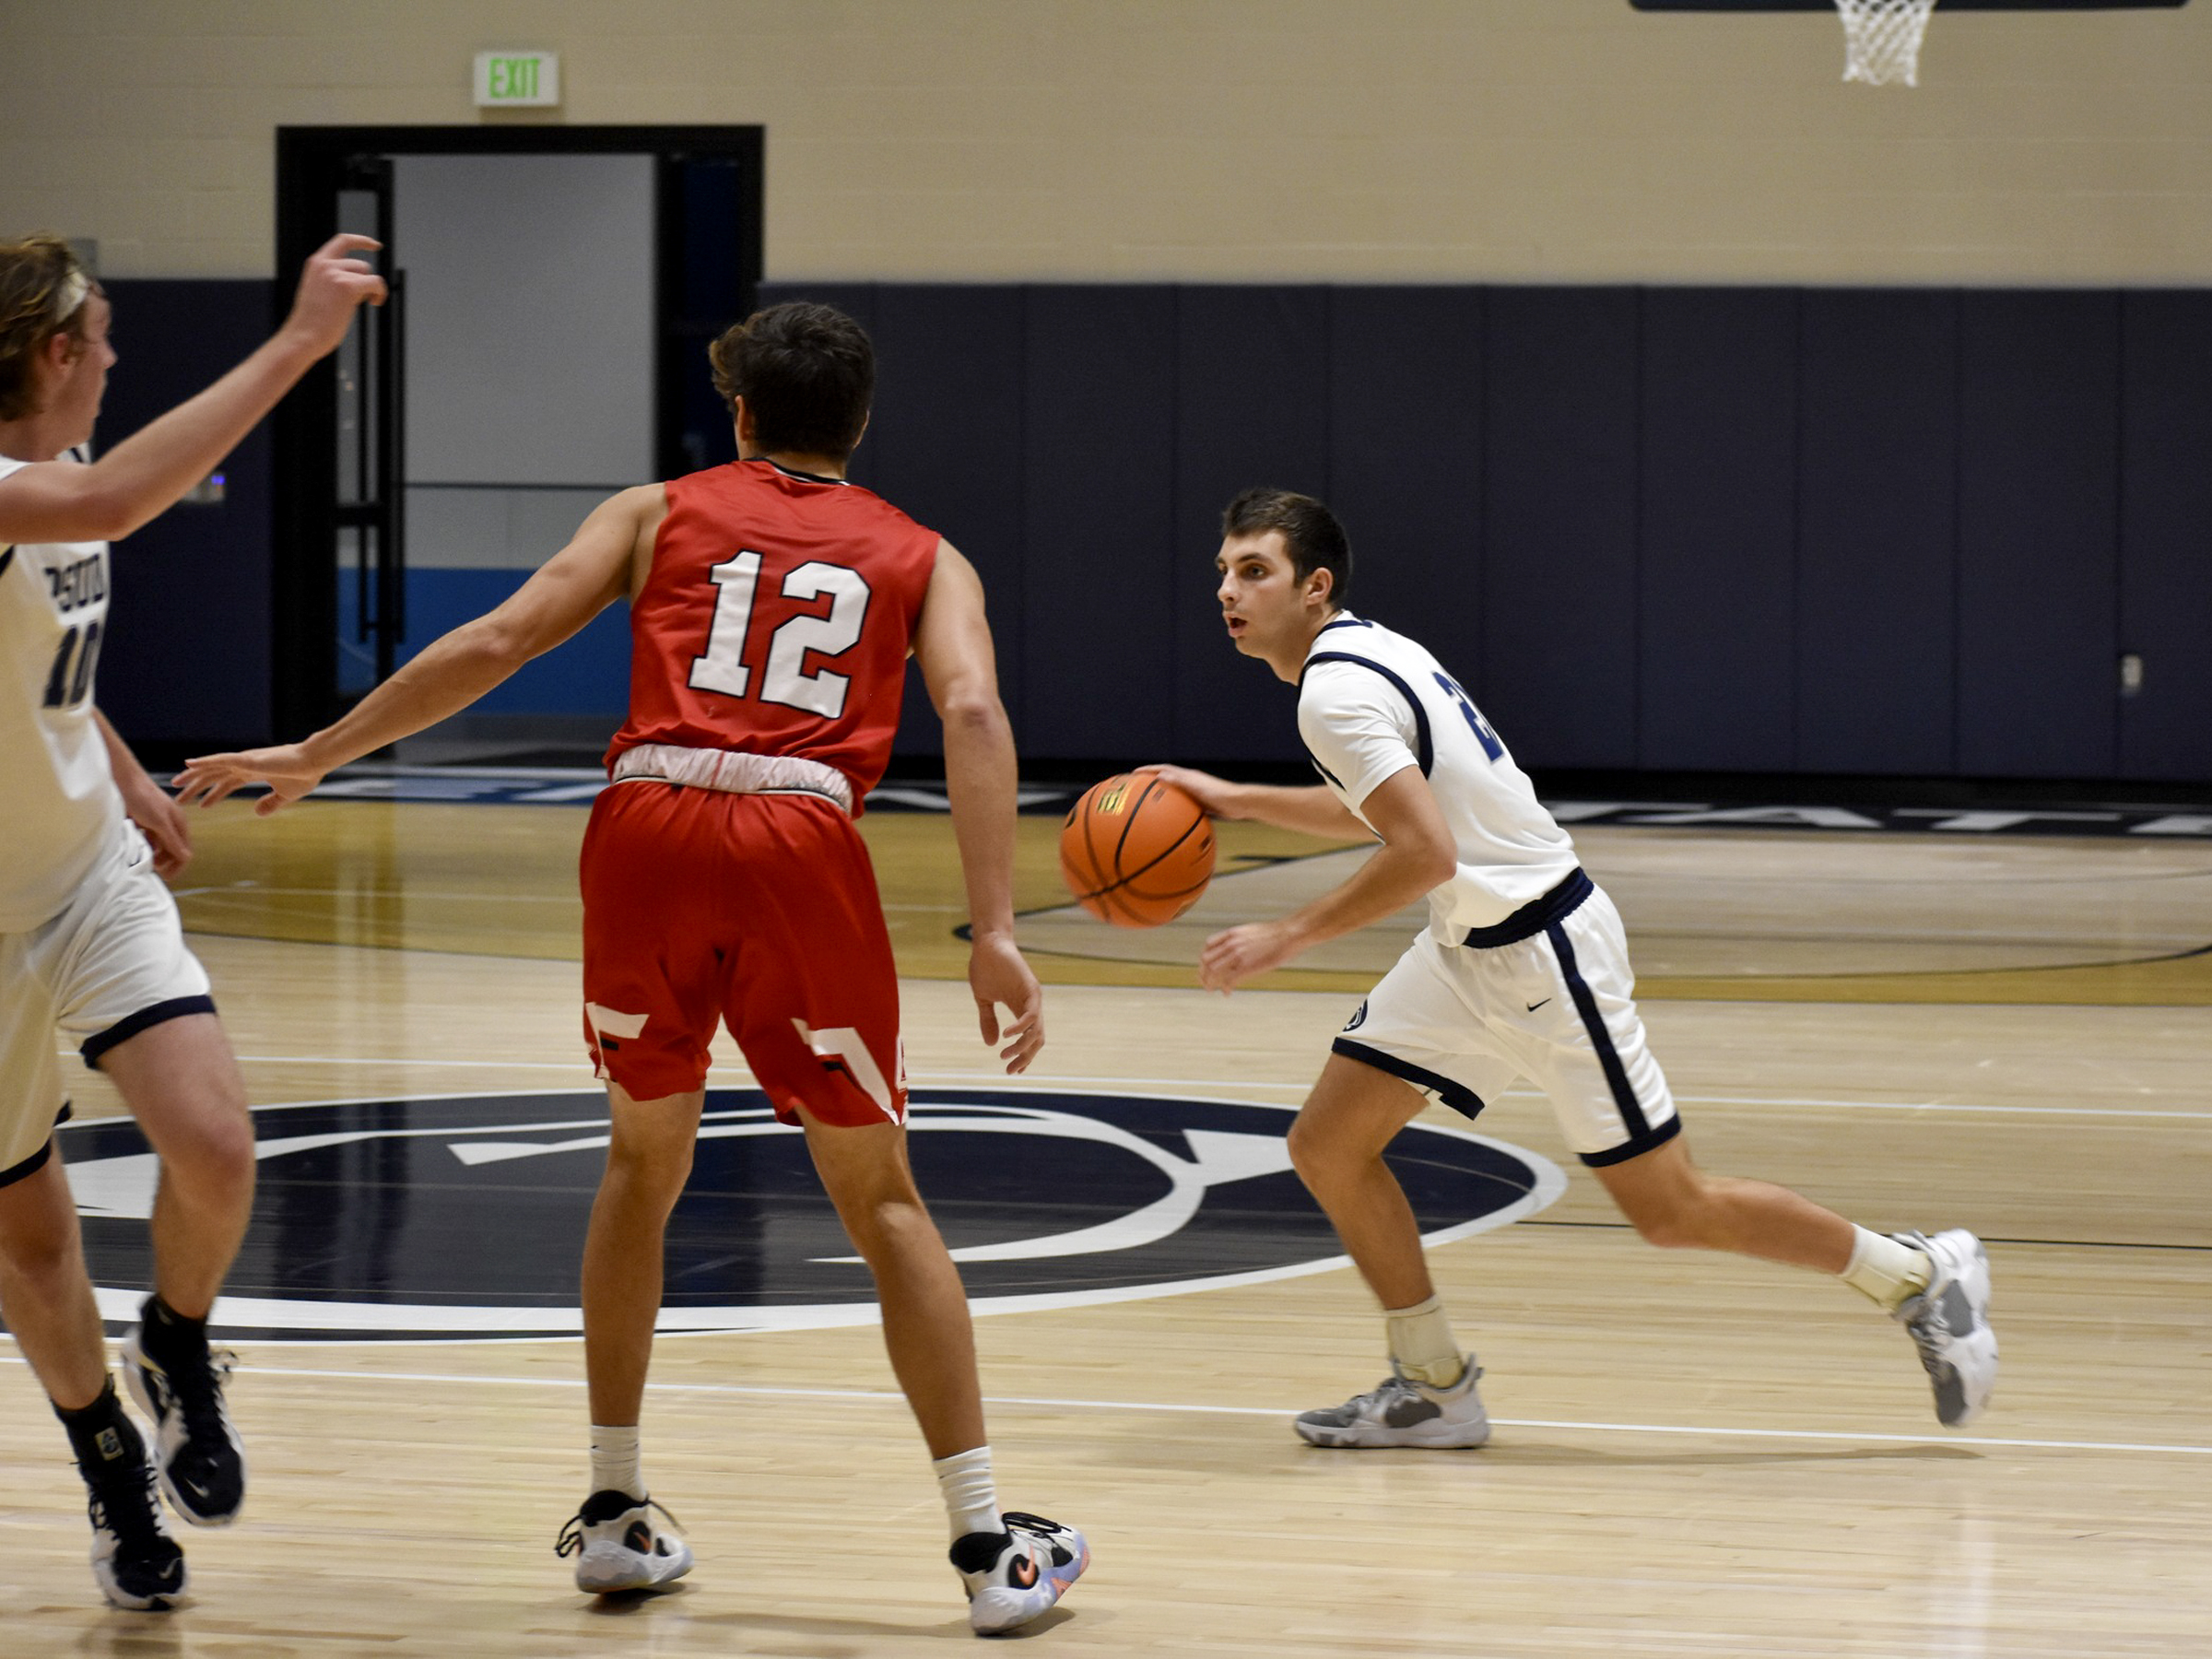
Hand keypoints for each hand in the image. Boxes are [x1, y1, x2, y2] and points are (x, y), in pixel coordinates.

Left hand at [118, 773, 192, 877]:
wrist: (122, 779)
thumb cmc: (142, 797)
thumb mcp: (159, 821)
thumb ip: (172, 840)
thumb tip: (187, 858)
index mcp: (179, 824)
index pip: (185, 851)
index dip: (178, 865)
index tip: (166, 877)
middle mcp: (170, 825)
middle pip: (173, 851)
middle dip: (165, 863)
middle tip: (151, 869)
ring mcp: (156, 824)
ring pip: (159, 847)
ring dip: (154, 856)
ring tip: (142, 860)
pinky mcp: (143, 823)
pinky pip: (147, 841)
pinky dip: (143, 847)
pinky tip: (135, 849)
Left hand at [172, 743, 328, 815]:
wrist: (315, 763)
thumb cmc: (304, 775)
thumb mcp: (285, 795)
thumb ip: (270, 803)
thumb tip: (256, 812)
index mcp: (253, 772)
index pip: (226, 783)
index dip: (212, 794)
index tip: (200, 805)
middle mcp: (244, 765)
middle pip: (213, 776)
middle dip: (196, 787)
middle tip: (178, 798)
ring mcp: (245, 760)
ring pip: (212, 767)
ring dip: (193, 775)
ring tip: (176, 783)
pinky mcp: (248, 759)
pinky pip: (221, 759)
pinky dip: (204, 761)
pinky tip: (189, 763)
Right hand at [280, 234, 386, 357]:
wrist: (303, 336)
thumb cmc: (311, 322)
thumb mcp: (318, 292)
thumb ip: (332, 280)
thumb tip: (359, 281)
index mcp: (316, 263)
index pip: (342, 241)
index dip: (362, 241)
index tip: (376, 245)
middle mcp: (325, 264)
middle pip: (361, 264)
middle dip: (364, 282)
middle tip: (360, 300)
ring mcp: (335, 274)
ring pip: (368, 274)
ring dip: (369, 290)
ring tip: (359, 305)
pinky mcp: (348, 286)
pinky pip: (375, 283)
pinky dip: (380, 293)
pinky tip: (375, 303)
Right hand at [968, 931, 1043, 1073]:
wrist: (987, 945)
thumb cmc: (986, 968)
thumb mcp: (983, 1000)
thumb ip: (988, 1021)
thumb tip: (991, 1044)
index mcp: (1020, 1009)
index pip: (1030, 1038)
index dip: (1024, 1056)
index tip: (1013, 1071)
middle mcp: (1030, 1006)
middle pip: (1036, 1039)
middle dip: (1025, 1058)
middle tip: (1010, 1070)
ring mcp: (1032, 998)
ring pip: (1035, 1031)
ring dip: (1021, 1047)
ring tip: (1005, 1056)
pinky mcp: (1030, 988)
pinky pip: (1030, 1015)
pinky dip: (1020, 1028)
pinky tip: (1006, 1035)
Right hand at [1134, 764, 1240, 818]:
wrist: (1239, 804)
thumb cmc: (1219, 794)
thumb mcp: (1197, 787)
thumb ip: (1180, 781)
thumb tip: (1160, 776)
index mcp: (1187, 776)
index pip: (1163, 769)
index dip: (1148, 770)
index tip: (1133, 773)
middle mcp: (1190, 782)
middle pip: (1166, 779)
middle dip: (1151, 781)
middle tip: (1136, 788)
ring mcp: (1195, 793)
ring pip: (1173, 794)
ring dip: (1161, 796)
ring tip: (1148, 805)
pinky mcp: (1201, 804)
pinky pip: (1181, 806)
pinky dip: (1172, 810)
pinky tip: (1167, 822)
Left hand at [1198, 920, 1302, 992]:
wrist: (1289, 934)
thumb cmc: (1275, 934)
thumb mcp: (1252, 931)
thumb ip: (1240, 939)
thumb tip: (1237, 948)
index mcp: (1232, 933)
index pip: (1208, 945)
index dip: (1204, 958)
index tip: (1205, 967)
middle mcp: (1231, 943)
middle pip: (1206, 960)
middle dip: (1203, 973)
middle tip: (1205, 983)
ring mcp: (1238, 955)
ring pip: (1213, 971)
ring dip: (1209, 983)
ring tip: (1211, 990)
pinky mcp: (1247, 966)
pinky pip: (1229, 980)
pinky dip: (1225, 988)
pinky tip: (1227, 993)